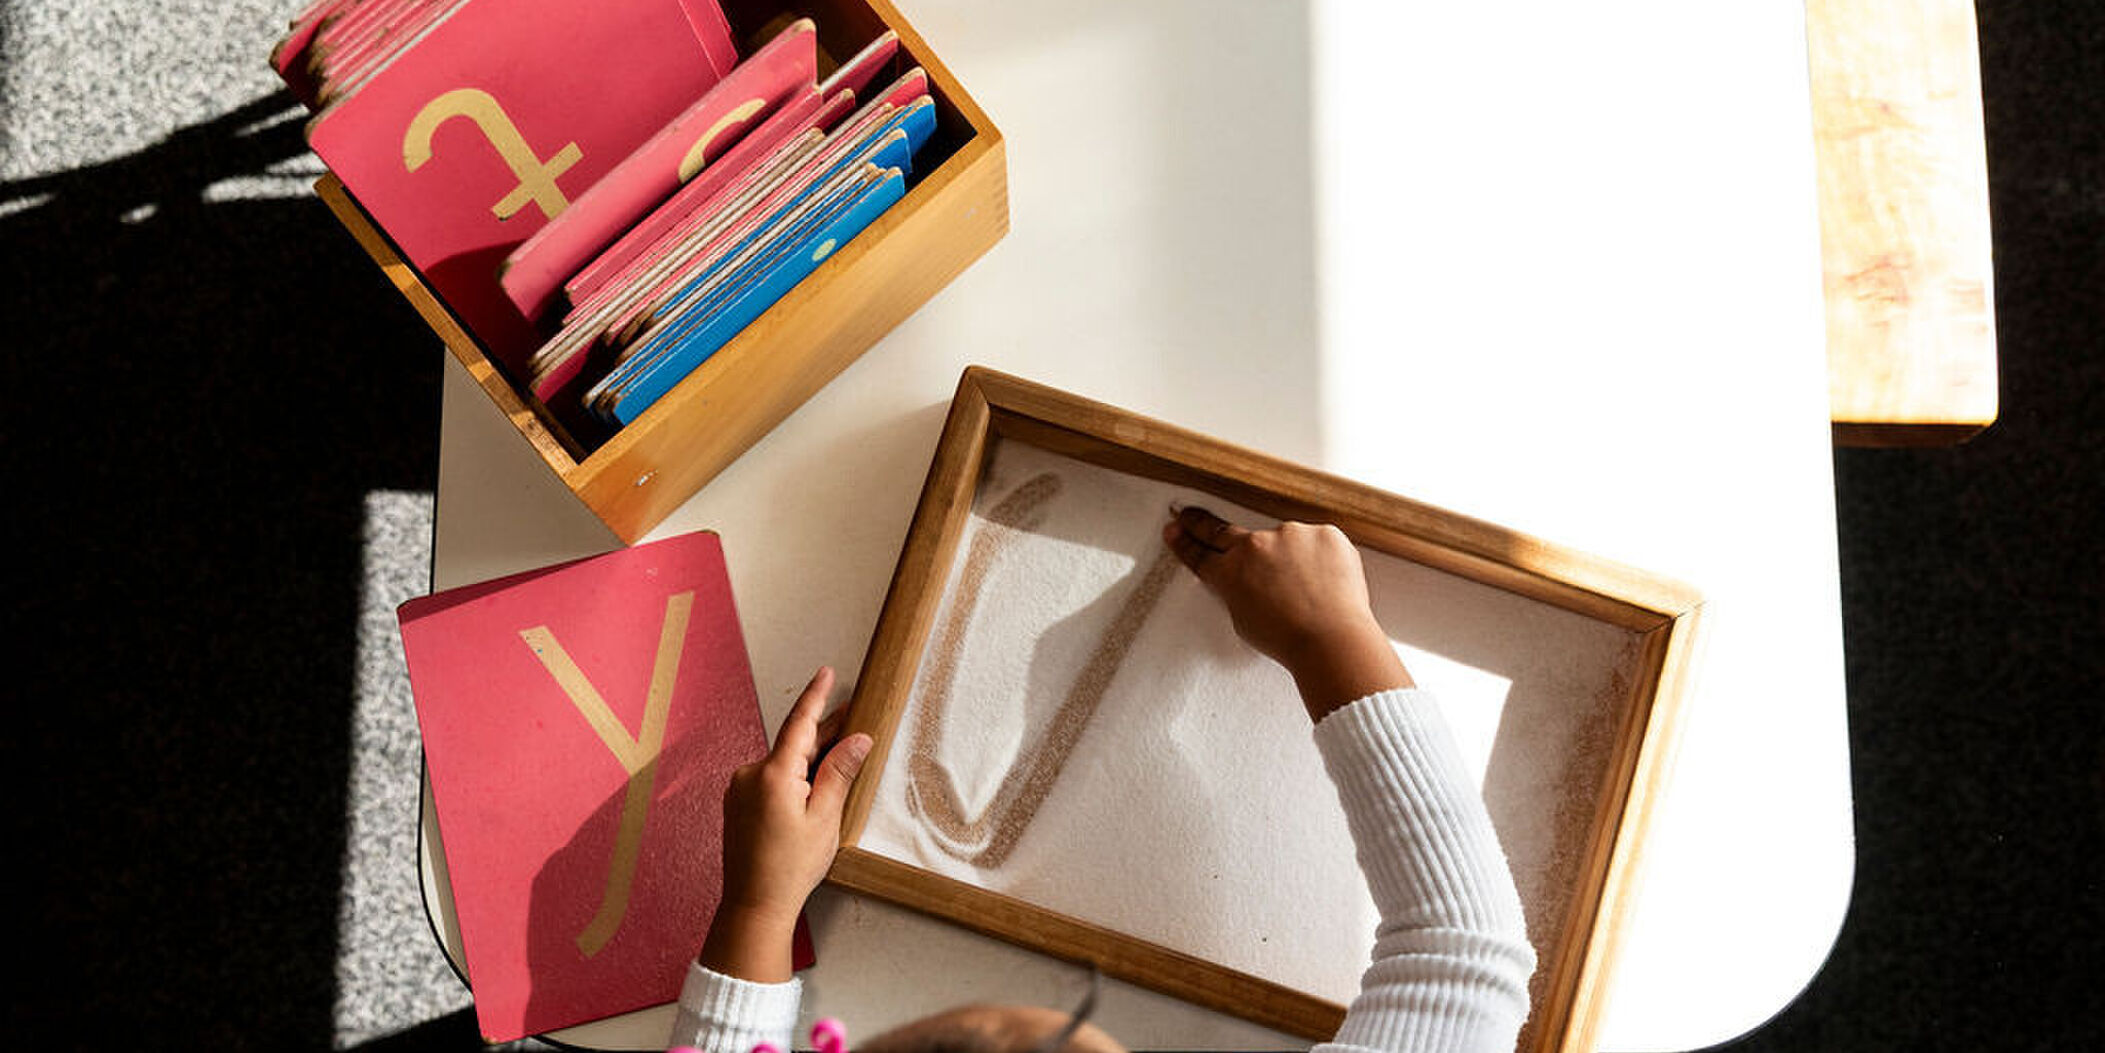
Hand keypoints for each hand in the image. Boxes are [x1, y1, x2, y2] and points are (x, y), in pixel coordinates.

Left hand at [701, 666, 871, 980]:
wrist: (754, 904)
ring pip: (784, 762)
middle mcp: (750, 774)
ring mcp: (740, 789)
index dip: (817, 696)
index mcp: (773, 774)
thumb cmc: (791, 867)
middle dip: (824, 732)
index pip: (800, 724)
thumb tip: (858, 739)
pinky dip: (793, 775)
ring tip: (840, 759)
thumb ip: (840, 773)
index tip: (827, 672)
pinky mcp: (738, 802)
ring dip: (810, 758)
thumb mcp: (825, 818)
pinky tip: (812, 786)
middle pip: (794, 743)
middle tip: (854, 717)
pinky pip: (770, 778)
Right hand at [1163, 506, 1411, 719]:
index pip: (1200, 554)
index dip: (1184, 543)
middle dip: (1202, 525)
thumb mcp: (1244, 621)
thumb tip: (1246, 577)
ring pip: (1285, 542)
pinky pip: (1318, 542)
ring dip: (1292, 560)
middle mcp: (1256, 546)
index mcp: (1231, 573)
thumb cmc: (1289, 640)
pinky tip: (1327, 584)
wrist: (1332, 640)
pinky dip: (1322, 560)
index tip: (1174, 530)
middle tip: (1188, 516)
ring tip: (1309, 592)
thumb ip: (1237, 590)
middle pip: (1223, 532)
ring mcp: (1291, 535)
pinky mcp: (1323, 533)